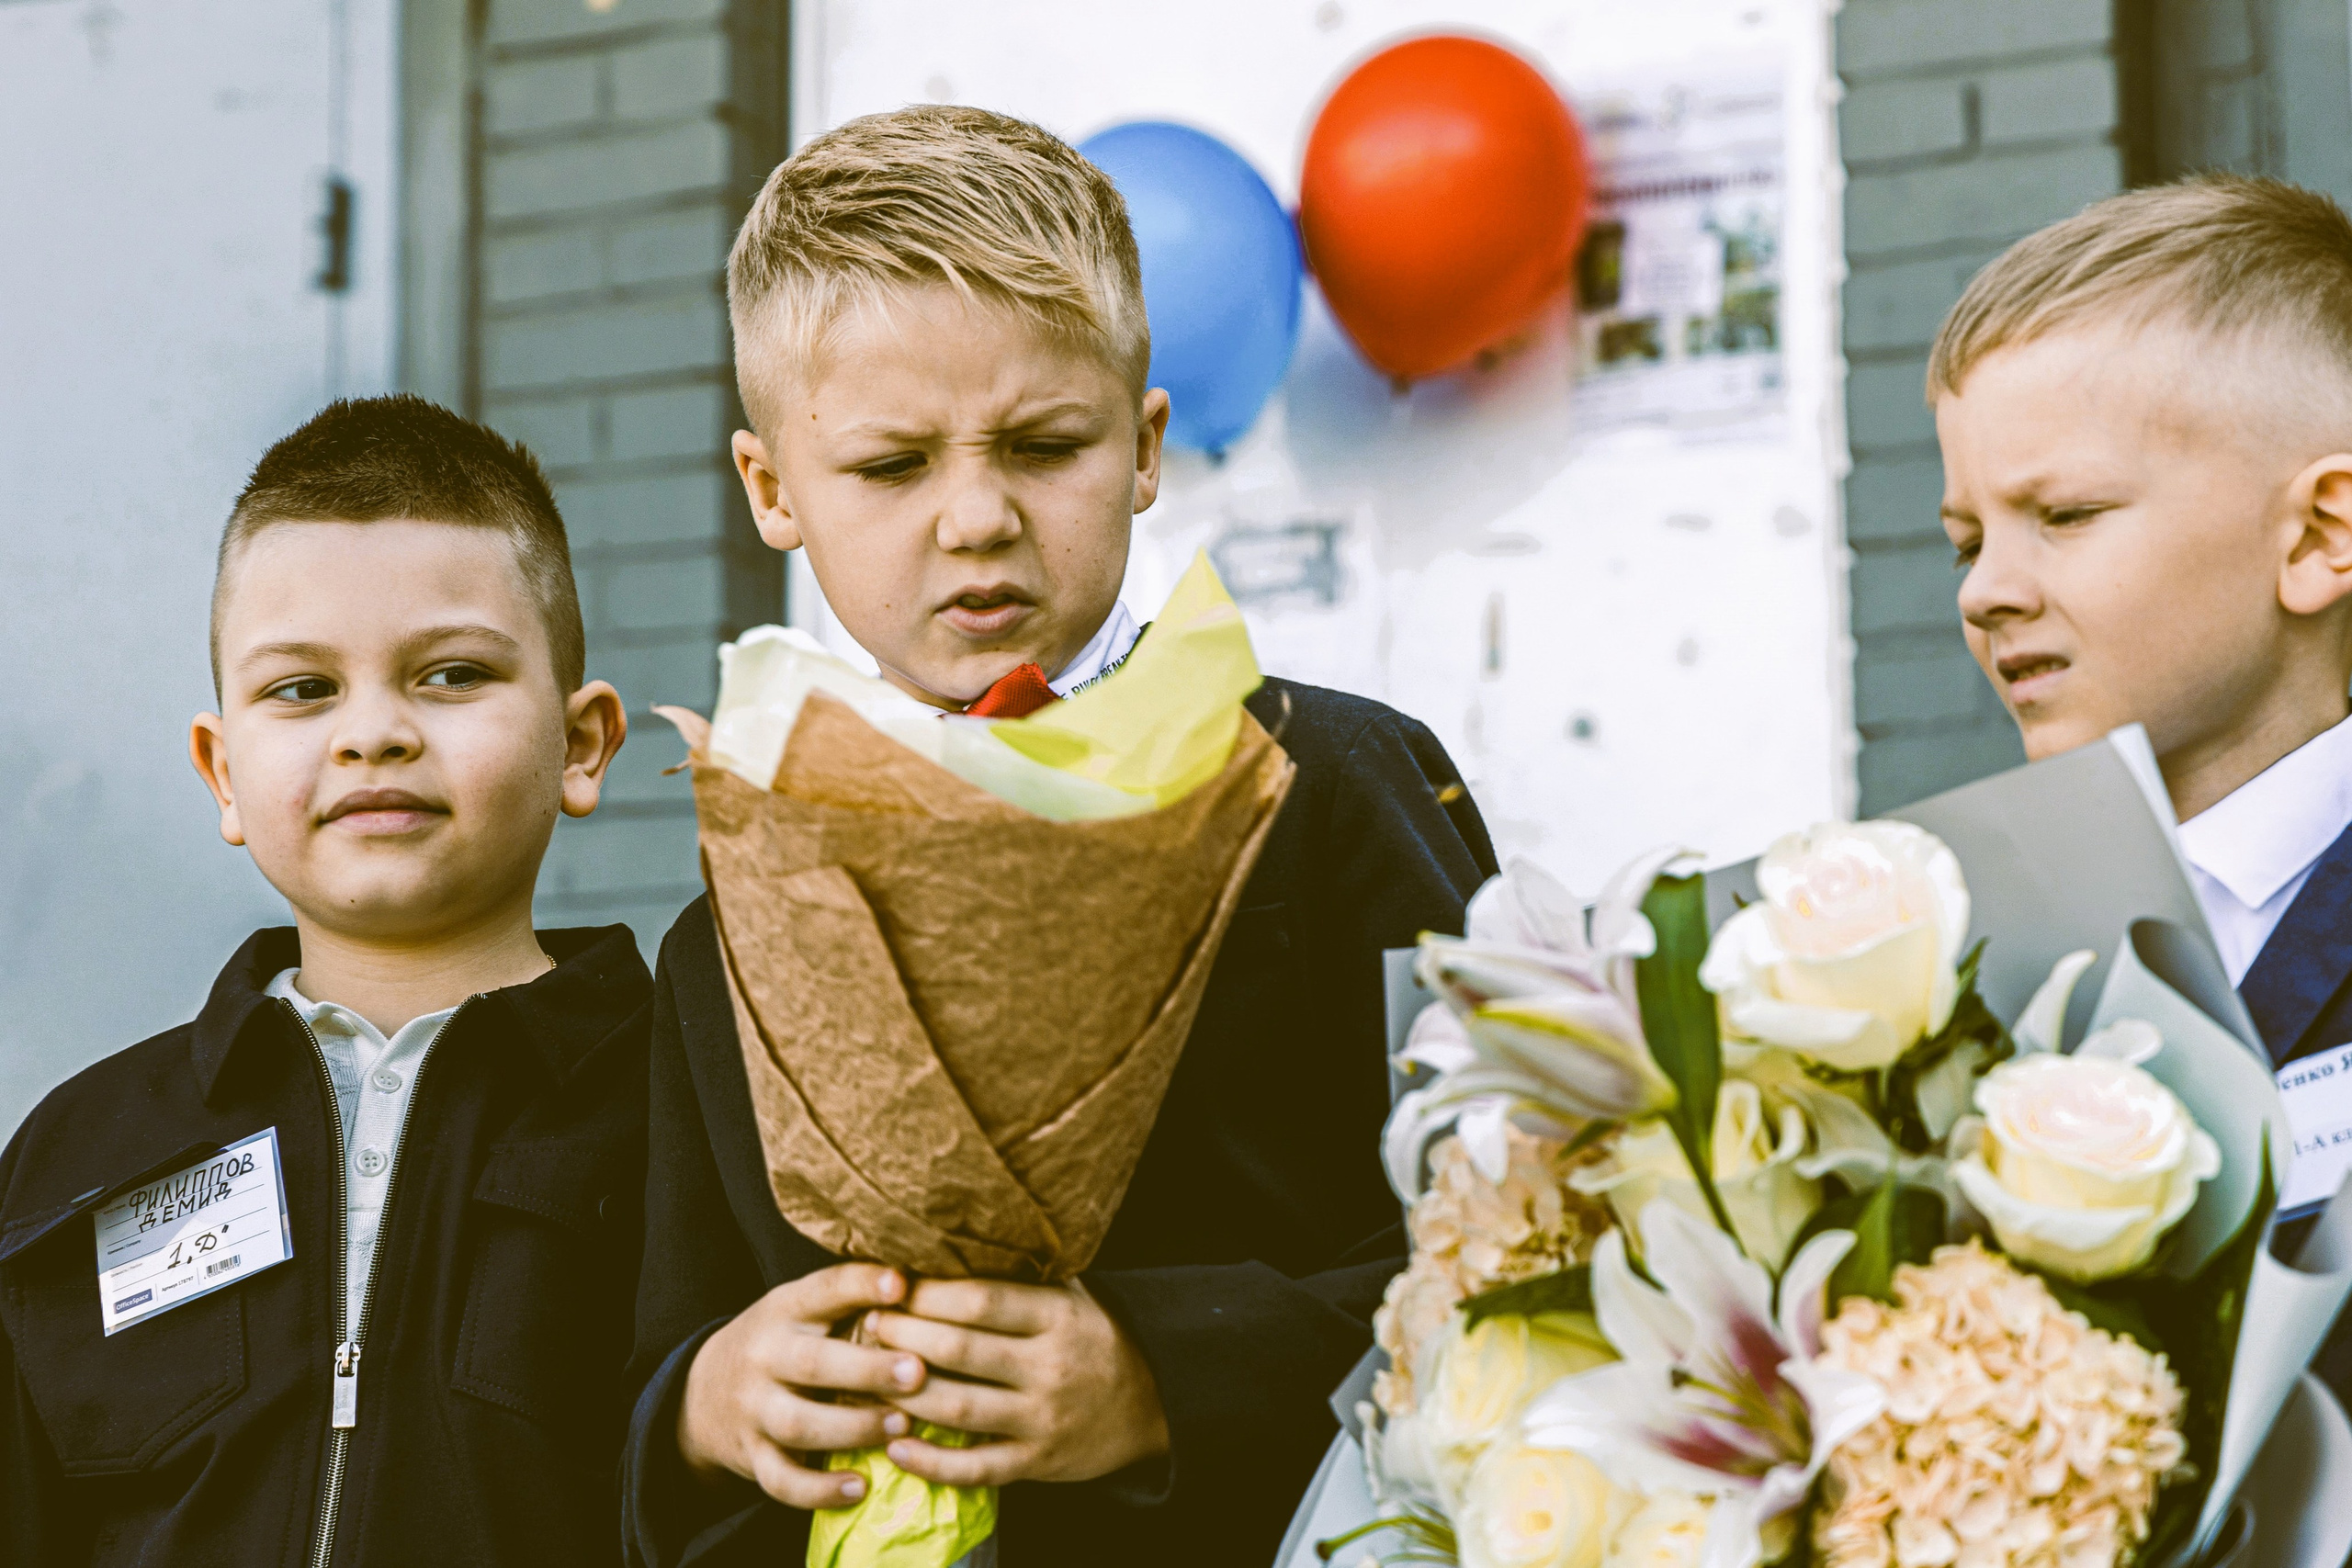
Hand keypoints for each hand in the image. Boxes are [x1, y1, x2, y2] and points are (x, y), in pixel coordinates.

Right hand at [677, 1263, 929, 1508]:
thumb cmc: (782, 1343)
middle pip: (813, 1363)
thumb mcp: (802, 1310)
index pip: (822, 1290)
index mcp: (784, 1309)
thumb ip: (850, 1297)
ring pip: (800, 1424)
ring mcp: (754, 1409)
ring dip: (854, 1427)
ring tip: (903, 1425)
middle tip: (917, 1372)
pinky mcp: (752, 1456)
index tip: (901, 1284)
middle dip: (866, 1369)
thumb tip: (926, 1278)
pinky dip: (820, 1489)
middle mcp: (765, 1356)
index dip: (861, 1285)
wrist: (702, 1395)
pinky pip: (782, 1480)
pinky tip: (860, 1487)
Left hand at [867, 1278, 1168, 1486]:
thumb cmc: (1094, 1338)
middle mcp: (1050, 1366)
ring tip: (865, 1378)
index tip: (889, 1286)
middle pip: (960, 1349)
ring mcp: (1044, 1418)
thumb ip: (1022, 1274)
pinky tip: (895, 1446)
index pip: (980, 1300)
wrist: (1153, 1402)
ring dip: (905, 1395)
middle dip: (903, 1336)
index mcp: (1057, 1316)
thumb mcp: (1073, 1294)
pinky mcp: (1038, 1462)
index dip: (926, 1294)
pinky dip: (932, 1462)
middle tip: (866, 1325)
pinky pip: (977, 1467)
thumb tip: (951, 1238)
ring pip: (960, 1408)